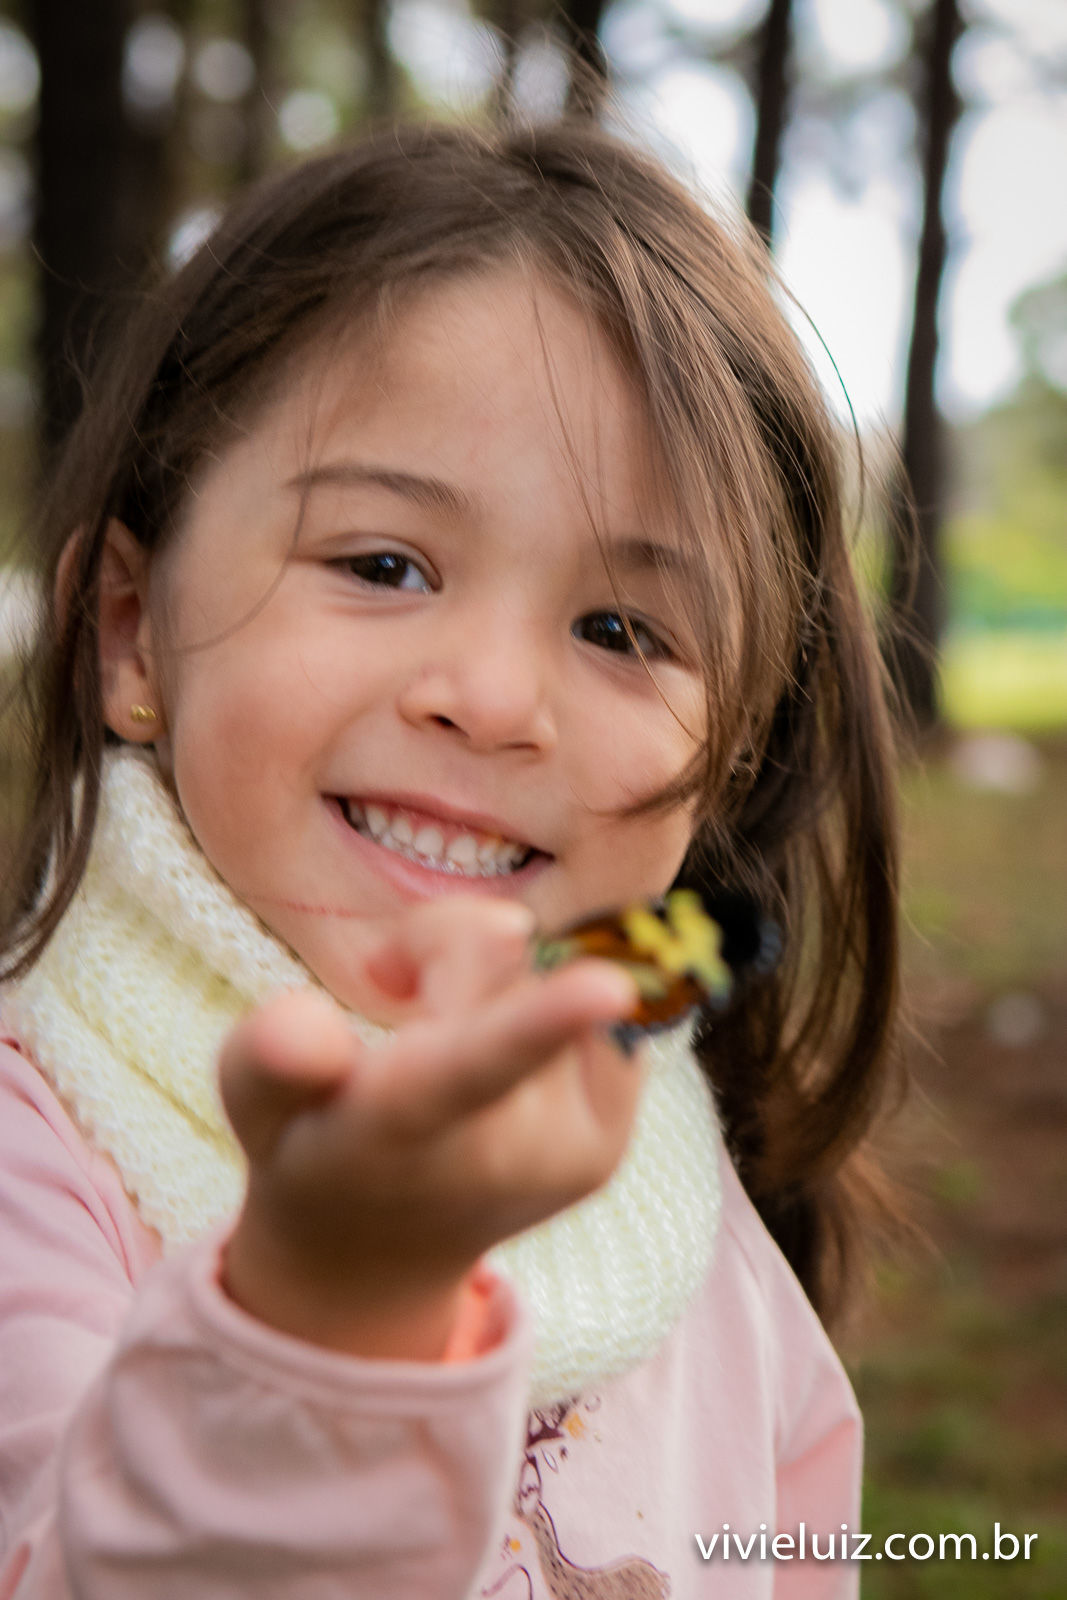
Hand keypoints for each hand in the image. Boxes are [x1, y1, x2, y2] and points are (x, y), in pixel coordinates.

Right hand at [220, 898, 640, 1358]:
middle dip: (444, 949)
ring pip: (548, 973)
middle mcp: (506, 1154)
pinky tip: (500, 1059)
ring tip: (442, 1036)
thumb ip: (271, 1056)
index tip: (610, 986)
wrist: (375, 1258)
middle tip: (395, 990)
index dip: (546, 1015)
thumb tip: (311, 1022)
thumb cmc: (310, 1143)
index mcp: (403, 1130)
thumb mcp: (254, 1100)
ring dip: (495, 980)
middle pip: (498, 961)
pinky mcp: (612, 1137)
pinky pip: (595, 1010)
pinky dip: (547, 1007)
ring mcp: (574, 1153)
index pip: (475, 1063)